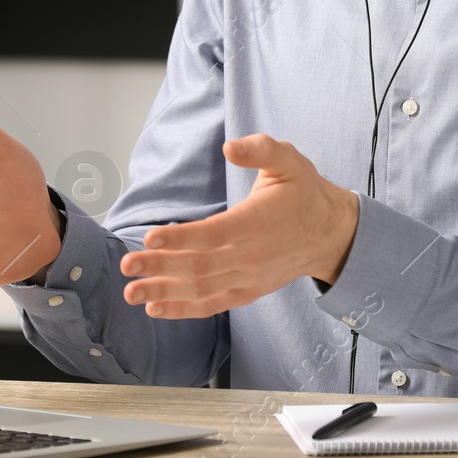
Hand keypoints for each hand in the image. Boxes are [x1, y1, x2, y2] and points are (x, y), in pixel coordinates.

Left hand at [118, 135, 358, 318]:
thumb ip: (260, 149)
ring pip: (202, 289)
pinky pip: (213, 304)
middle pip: (200, 266)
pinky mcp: (248, 291)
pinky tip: (155, 310)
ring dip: (164, 292)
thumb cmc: (304, 192)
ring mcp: (249, 277)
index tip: (150, 236)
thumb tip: (230, 147)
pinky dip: (184, 309)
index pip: (214, 234)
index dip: (181, 237)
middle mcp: (251, 255)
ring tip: (132, 293)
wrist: (331, 234)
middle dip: (160, 267)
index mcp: (258, 222)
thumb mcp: (289, 160)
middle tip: (127, 266)